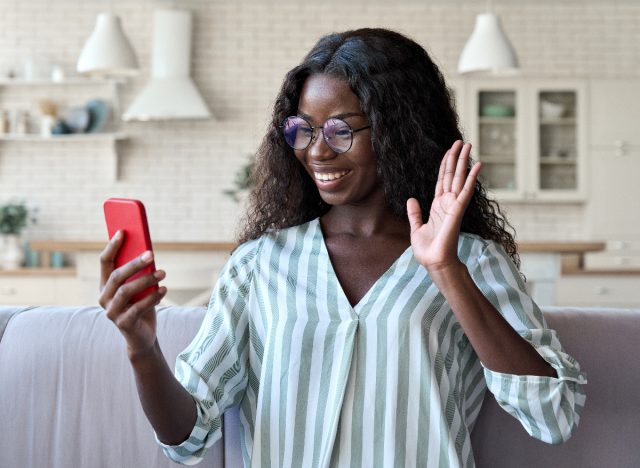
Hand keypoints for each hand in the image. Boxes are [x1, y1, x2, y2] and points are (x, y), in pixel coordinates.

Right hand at [98, 231, 167, 358]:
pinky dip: (153, 297)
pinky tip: (164, 289)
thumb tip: (148, 251)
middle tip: (151, 253)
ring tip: (163, 273)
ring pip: (126, 291)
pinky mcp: (123, 324)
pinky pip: (138, 308)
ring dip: (146, 280)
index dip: (112, 246)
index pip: (105, 262)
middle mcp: (104, 298)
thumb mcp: (140, 287)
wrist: (143, 336)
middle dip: (134, 263)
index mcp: (105, 285)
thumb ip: (140, 272)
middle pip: (116, 276)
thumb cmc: (141, 305)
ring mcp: (112, 312)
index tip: (123, 231)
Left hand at [407, 140, 480, 271]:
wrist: (434, 262)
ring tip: (469, 145)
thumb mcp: (416, 228)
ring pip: (460, 178)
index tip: (450, 151)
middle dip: (456, 157)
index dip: (445, 165)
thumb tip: (411, 199)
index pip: (442, 180)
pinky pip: (466, 191)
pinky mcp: (457, 211)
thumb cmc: (427, 249)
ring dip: (464, 162)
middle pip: (452, 175)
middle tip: (462, 141)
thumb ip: (414, 213)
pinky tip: (477, 165)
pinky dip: (472, 178)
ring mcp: (454, 205)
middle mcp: (447, 203)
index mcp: (438, 206)